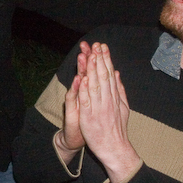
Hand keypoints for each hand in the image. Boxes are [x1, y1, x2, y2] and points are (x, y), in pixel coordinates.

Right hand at [54, 41, 92, 163]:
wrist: (75, 138)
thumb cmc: (88, 121)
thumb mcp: (96, 103)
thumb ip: (101, 87)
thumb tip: (110, 73)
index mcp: (89, 91)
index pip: (93, 71)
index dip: (95, 58)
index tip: (98, 44)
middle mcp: (81, 94)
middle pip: (84, 72)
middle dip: (86, 58)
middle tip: (86, 45)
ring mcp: (75, 101)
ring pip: (78, 83)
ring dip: (80, 69)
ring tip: (82, 56)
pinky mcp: (71, 111)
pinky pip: (73, 98)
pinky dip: (77, 89)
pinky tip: (79, 80)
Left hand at [77, 43, 140, 182]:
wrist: (115, 147)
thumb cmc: (117, 128)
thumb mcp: (123, 107)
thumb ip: (120, 90)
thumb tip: (117, 73)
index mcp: (115, 97)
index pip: (110, 74)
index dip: (106, 59)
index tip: (103, 46)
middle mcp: (108, 100)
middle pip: (103, 76)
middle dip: (99, 59)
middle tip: (97, 44)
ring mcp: (98, 108)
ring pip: (95, 85)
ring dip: (92, 69)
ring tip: (90, 55)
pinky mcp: (89, 116)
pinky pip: (86, 100)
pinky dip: (84, 89)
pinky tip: (83, 78)